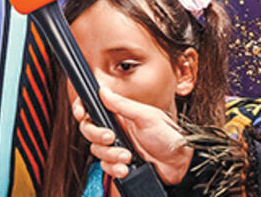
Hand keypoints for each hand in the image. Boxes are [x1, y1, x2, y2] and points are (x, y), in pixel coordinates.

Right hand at [72, 86, 192, 184]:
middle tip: (112, 137)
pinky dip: (114, 169)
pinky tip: (126, 168)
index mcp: (119, 114)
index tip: (81, 113)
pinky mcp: (120, 164)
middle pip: (90, 130)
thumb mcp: (146, 116)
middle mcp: (115, 129)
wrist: (179, 163)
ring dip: (110, 155)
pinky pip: (106, 167)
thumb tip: (103, 90)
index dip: (82, 109)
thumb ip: (123, 104)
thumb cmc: (168, 136)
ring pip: (97, 151)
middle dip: (98, 135)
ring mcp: (117, 147)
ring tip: (127, 156)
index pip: (92, 109)